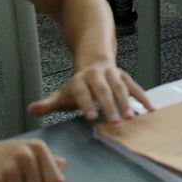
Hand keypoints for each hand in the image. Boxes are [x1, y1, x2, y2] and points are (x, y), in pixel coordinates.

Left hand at [30, 59, 152, 124]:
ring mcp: (113, 75)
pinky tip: (150, 110)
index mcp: (80, 81)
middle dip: (109, 105)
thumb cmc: (78, 85)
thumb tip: (31, 110)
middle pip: (103, 90)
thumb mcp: (62, 93)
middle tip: (115, 122)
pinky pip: (135, 87)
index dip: (86, 103)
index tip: (91, 117)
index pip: (82, 92)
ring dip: (127, 102)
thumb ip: (49, 104)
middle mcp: (97, 76)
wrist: (94, 59)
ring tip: (132, 118)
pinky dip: (143, 98)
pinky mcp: (125, 77)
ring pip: (120, 87)